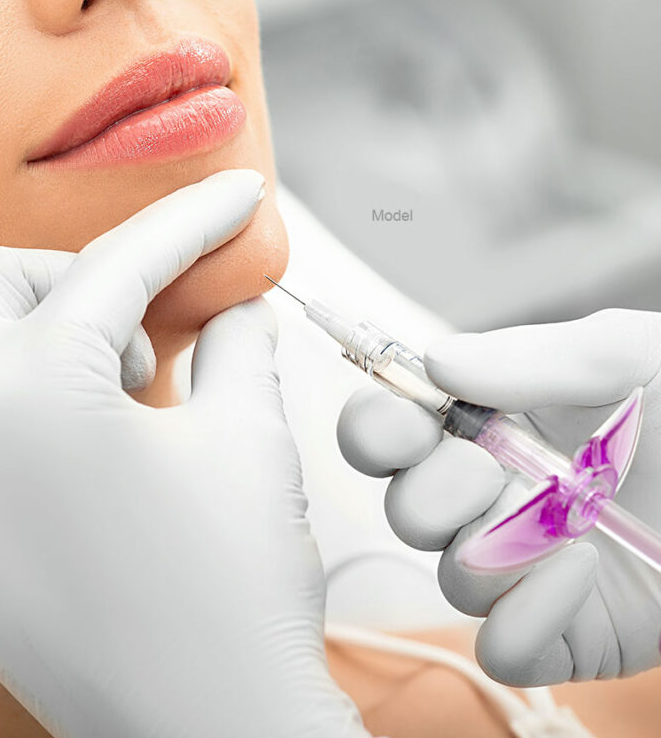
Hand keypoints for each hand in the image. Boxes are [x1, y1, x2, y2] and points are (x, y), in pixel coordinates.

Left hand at [0, 169, 368, 737]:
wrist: (208, 729)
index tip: (235, 198)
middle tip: (140, 328)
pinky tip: (35, 446)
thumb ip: (237, 342)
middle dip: (72, 278)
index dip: (190, 222)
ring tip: (78, 383)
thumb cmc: (235, 585)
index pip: (119, 264)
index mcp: (41, 383)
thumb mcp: (250, 435)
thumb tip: (236, 304)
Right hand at [337, 308, 660, 685]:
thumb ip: (529, 356)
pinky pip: (502, 645)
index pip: (391, 431)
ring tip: (562, 520)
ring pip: (448, 579)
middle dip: (434, 491)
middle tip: (493, 467)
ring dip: (490, 550)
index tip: (402, 421)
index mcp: (493, 425)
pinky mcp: (568, 634)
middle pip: (404, 510)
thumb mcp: (627, 357)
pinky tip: (581, 571)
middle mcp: (498, 497)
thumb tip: (434, 361)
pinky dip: (526, 614)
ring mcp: (529, 568)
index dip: (374, 429)